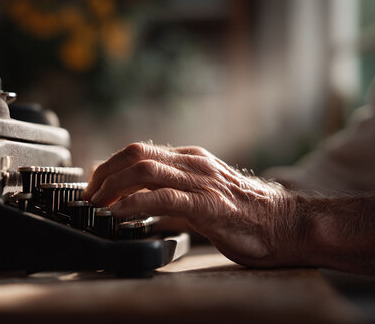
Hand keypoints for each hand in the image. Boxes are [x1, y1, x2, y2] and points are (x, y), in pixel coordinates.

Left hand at [82, 142, 303, 267]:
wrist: (286, 224)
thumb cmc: (244, 213)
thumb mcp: (203, 193)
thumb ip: (175, 191)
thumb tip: (138, 199)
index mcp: (190, 159)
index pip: (140, 151)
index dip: (110, 166)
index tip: (94, 185)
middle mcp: (193, 163)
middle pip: (136, 154)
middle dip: (104, 173)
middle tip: (88, 196)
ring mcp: (201, 182)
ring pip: (145, 170)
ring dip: (113, 187)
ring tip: (97, 205)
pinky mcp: (209, 205)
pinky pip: (164, 198)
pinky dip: (134, 204)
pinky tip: (118, 214)